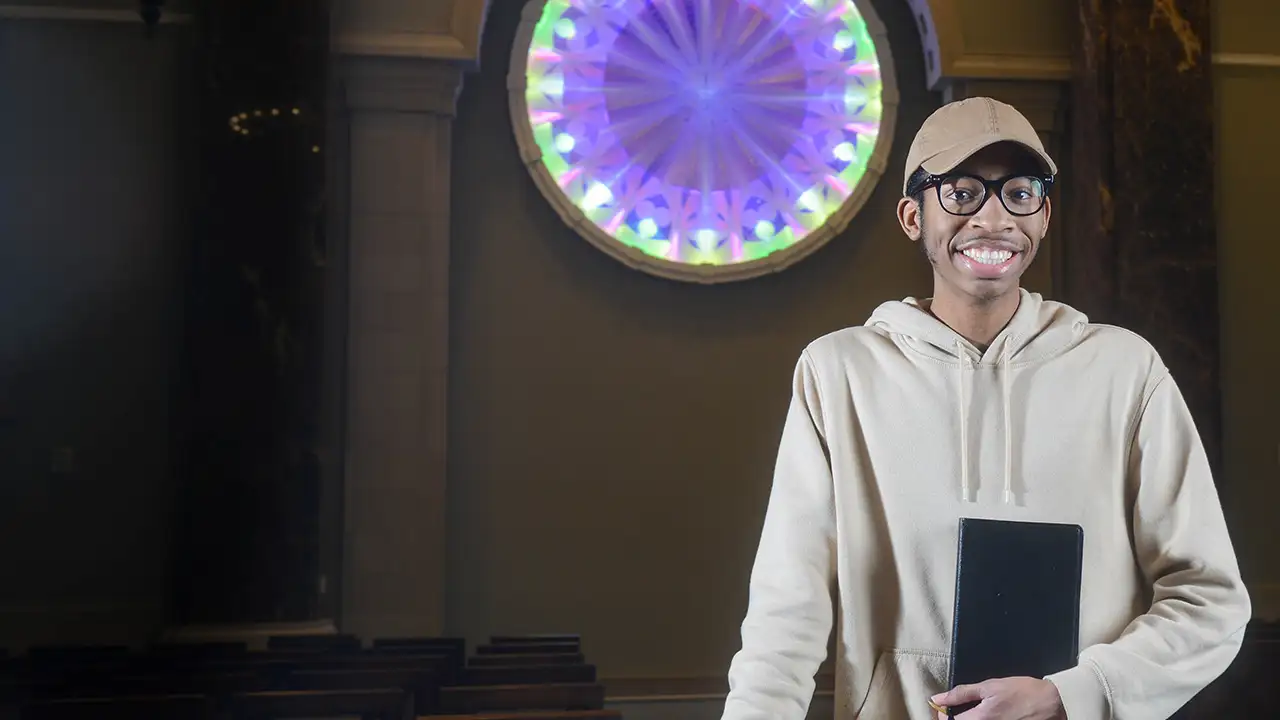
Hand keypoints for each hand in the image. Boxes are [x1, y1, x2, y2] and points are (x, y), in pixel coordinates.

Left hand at [930, 677, 1065, 718]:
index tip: (945, 707)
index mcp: (980, 719)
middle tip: (958, 710)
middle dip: (956, 719)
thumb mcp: (990, 686)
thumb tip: (937, 698)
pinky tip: (987, 716)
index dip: (944, 715)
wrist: (1052, 703)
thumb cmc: (1022, 691)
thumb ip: (962, 693)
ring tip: (975, 712)